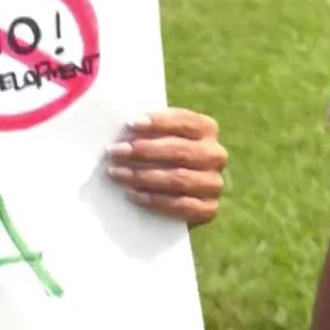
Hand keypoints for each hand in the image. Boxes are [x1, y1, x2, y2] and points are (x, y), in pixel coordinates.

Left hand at [106, 107, 226, 225]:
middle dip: (144, 150)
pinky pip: (182, 205)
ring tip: (117, 173)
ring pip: (179, 178)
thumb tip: (122, 132)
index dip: (158, 122)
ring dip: (143, 176)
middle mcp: (215, 155)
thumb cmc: (156, 157)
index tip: (130, 124)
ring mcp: (214, 183)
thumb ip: (146, 132)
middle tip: (115, 151)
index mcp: (206, 129)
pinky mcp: (209, 208)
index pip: (184, 122)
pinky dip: (155, 200)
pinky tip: (133, 195)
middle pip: (180, 150)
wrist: (170, 196)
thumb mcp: (155, 139)